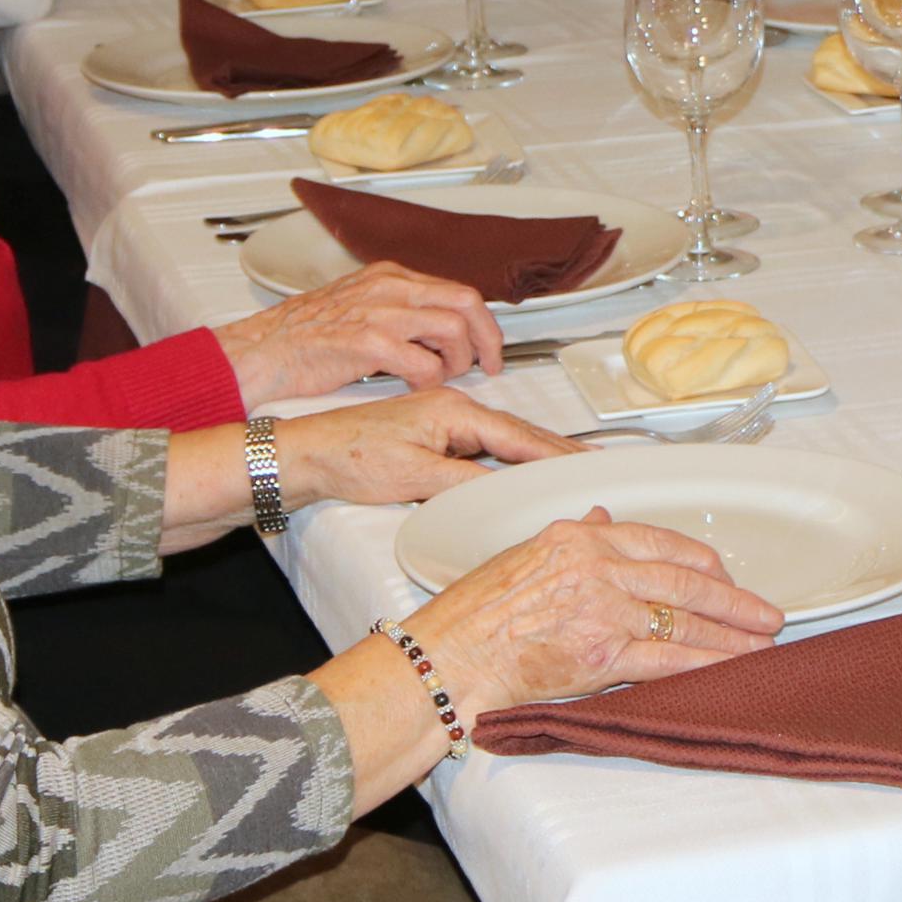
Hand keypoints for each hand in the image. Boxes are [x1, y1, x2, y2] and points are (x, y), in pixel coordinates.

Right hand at [214, 259, 504, 404]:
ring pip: (452, 329)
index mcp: (389, 277)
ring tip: (443, 379)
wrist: (258, 352)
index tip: (488, 347)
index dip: (481, 322)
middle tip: (487, 366)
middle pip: (466, 302)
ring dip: (458, 362)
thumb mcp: (357, 308)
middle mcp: (388, 287)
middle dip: (487, 339)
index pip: (457, 290)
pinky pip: (423, 364)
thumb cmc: (301, 338)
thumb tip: (437, 333)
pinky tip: (416, 390)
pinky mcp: (366, 343)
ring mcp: (378, 312)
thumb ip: (397, 313)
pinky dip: (429, 381)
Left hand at [276, 386, 580, 509]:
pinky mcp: (432, 434)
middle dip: (557, 448)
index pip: (519, 436)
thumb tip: (503, 491)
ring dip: (535, 450)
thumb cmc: (349, 456)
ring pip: (501, 437)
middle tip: (592, 464)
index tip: (585, 464)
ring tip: (567, 464)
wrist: (309, 452)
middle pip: (518, 432)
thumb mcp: (413, 476)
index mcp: (454, 411)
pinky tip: (517, 465)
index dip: (555, 453)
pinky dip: (508, 453)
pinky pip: (483, 443)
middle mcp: (452, 410)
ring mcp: (443, 420)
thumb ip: (464, 483)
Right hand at [405, 511, 782, 712]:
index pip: (658, 540)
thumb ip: (571, 537)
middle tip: (765, 612)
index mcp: (578, 537)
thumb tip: (602, 518)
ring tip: (762, 642)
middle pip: (683, 578)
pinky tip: (731, 668)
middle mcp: (596, 566)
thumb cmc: (472, 614)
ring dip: (730, 633)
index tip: (724, 573)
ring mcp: (602, 610)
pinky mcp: (602, 654)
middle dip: (732, 598)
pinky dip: (706, 663)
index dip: (701, 559)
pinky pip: (669, 658)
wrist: (447, 657)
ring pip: (685, 618)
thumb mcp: (522, 554)